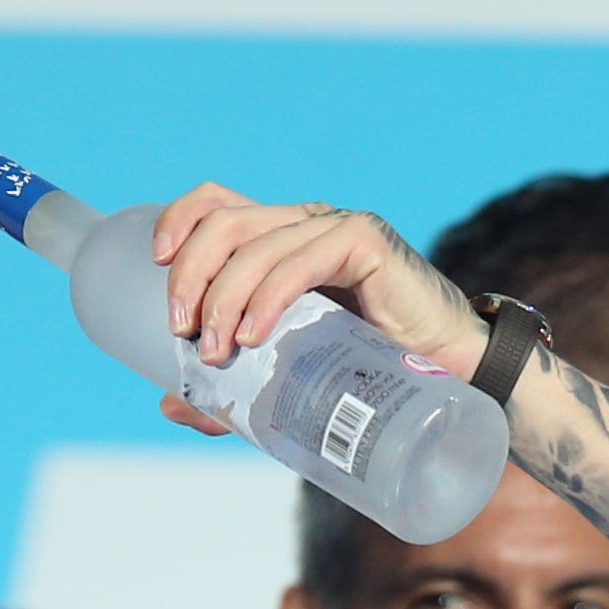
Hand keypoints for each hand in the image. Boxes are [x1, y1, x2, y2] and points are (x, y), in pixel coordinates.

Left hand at [147, 184, 481, 435]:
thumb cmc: (373, 374)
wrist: (454, 376)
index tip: (155, 267)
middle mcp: (304, 222)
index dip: (177, 222)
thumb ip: (231, 386)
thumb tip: (171, 404)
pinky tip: (253, 334)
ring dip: (221, 296)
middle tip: (181, 334)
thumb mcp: (289, 374)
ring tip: (215, 350)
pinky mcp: (365, 242)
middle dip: (190, 276)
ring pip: (254, 242)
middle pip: (224, 223)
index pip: (216, 204)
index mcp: (281, 239)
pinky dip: (267, 296)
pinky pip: (300, 259)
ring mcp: (335, 227)